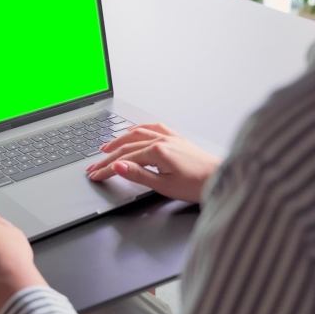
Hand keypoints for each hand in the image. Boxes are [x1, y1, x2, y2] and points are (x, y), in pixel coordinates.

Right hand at [85, 123, 220, 202]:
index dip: (106, 169)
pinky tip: (133, 131)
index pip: (124, 159)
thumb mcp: (163, 185)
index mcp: (157, 151)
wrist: (220, 179)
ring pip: (137, 134)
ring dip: (119, 140)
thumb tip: (117, 165)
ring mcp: (169, 137)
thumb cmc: (196, 185)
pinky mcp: (176, 139)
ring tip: (106, 147)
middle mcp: (162, 140)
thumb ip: (138, 174)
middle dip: (107, 156)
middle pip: (127, 146)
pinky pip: (153, 128)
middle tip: (94, 165)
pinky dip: (139, 129)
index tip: (95, 175)